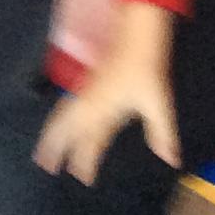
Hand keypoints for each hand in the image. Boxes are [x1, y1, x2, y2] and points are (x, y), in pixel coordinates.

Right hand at [38, 4, 179, 183]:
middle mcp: (89, 103)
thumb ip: (162, 133)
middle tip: (44, 165)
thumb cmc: (147, 69)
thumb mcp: (158, 103)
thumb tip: (171, 159)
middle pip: (65, 129)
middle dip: (53, 148)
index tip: (83, 179)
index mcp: (103, 111)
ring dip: (51, 133)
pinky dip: (57, 119)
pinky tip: (59, 122)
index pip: (91, 142)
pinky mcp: (86, 84)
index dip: (86, 161)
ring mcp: (84, 92)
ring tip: (43, 148)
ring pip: (61, 117)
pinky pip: (65, 107)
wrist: (135, 36)